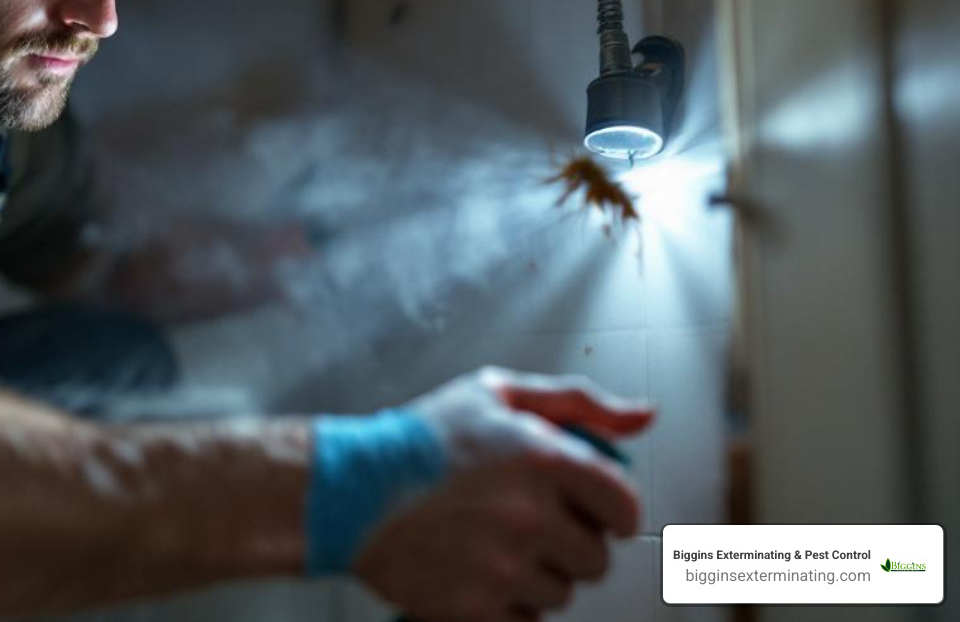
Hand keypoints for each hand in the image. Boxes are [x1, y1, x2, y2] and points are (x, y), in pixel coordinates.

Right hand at [354, 367, 655, 621]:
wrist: (348, 489)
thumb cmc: (421, 439)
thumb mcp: (496, 395)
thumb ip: (578, 403)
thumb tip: (644, 416)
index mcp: (542, 457)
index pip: (623, 504)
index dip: (612, 509)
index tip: (594, 509)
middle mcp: (530, 516)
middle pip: (596, 558)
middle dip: (571, 541)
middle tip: (531, 522)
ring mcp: (504, 567)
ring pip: (562, 592)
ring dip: (539, 573)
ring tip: (495, 542)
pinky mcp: (476, 609)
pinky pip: (527, 620)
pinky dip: (510, 602)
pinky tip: (479, 569)